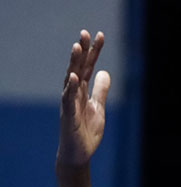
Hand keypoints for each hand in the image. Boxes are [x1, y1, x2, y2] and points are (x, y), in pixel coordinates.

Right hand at [58, 30, 110, 168]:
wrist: (79, 154)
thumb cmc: (86, 131)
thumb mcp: (99, 108)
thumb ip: (101, 91)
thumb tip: (105, 72)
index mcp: (82, 91)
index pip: (89, 67)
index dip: (94, 52)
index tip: (100, 35)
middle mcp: (74, 93)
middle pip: (78, 68)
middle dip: (82, 51)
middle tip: (85, 32)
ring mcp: (70, 104)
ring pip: (71, 79)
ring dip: (74, 63)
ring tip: (77, 47)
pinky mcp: (69, 116)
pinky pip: (68, 100)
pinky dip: (71, 88)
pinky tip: (73, 77)